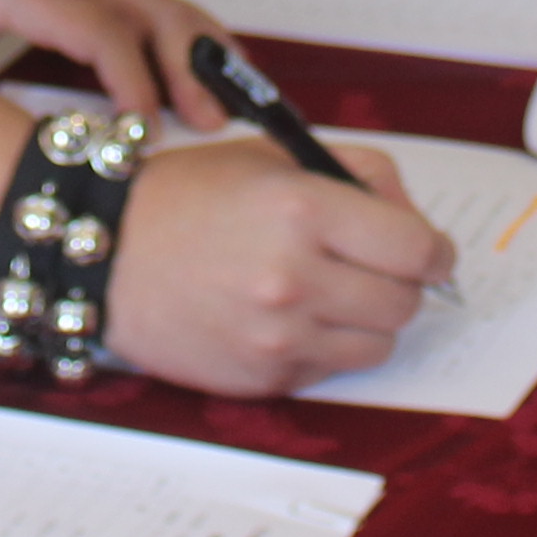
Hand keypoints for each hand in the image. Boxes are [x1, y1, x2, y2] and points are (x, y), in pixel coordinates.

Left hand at [0, 0, 237, 130]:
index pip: (98, 31)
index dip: (127, 79)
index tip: (142, 129)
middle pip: (156, 16)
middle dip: (189, 69)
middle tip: (214, 124)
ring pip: (173, 12)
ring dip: (208, 57)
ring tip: (237, 107)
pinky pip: (169, 13)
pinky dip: (204, 43)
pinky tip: (230, 76)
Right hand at [103, 131, 455, 396]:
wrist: (103, 252)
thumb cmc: (185, 197)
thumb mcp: (272, 158)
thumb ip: (357, 175)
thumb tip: (414, 218)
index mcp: (303, 209)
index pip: (417, 249)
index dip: (433, 251)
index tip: (429, 252)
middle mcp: (294, 278)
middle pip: (404, 303)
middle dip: (400, 283)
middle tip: (373, 268)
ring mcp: (277, 337)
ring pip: (376, 345)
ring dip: (366, 320)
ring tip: (328, 293)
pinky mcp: (260, 378)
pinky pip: (329, 370)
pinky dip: (323, 347)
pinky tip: (288, 318)